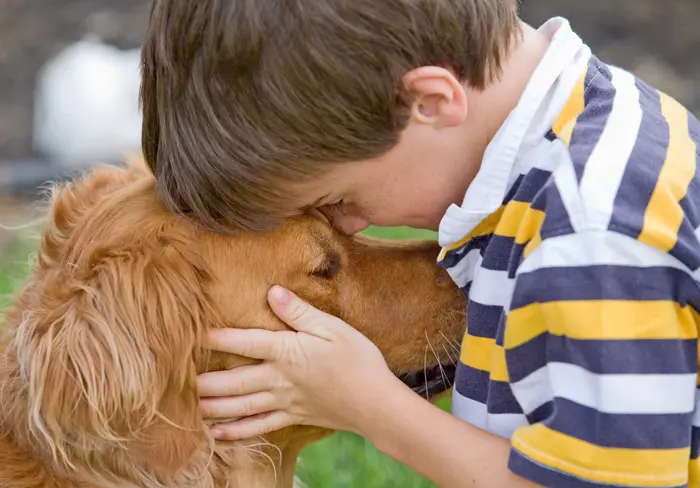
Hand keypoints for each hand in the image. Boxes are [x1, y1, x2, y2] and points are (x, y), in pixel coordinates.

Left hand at [197, 285, 402, 439]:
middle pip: (234, 380)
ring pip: (240, 405)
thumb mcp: (332, 327)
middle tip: (178, 380)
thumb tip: (272, 291)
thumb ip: (300, 312)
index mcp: (287, 351)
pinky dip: (236, 432)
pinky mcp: (293, 417)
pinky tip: (218, 433)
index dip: (218, 336)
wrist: (376, 403)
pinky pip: (259, 427)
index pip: (245, 342)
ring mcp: (284, 401)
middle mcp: (279, 378)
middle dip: (205, 381)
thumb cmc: (358, 360)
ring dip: (213, 407)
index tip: (193, 332)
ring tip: (189, 407)